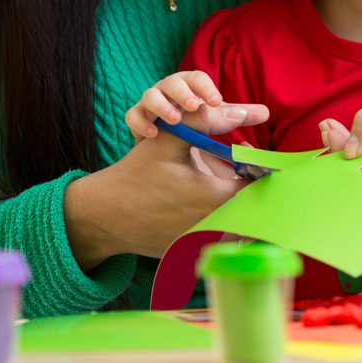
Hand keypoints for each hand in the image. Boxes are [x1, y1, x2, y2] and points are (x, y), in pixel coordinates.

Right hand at [64, 129, 246, 264]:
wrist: (104, 216)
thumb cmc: (135, 175)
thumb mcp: (167, 139)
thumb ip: (204, 120)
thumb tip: (239, 111)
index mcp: (215, 197)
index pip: (258, 183)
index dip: (255, 164)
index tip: (244, 149)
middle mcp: (216, 226)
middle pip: (251, 203)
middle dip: (247, 182)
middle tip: (234, 165)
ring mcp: (205, 243)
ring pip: (237, 220)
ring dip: (234, 201)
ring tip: (218, 180)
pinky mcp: (194, 251)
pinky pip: (218, 233)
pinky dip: (218, 217)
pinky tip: (200, 200)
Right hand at [124, 70, 268, 139]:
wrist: (160, 144)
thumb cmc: (190, 125)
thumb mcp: (212, 118)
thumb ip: (234, 114)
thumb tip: (265, 113)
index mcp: (188, 86)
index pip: (196, 78)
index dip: (206, 87)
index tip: (216, 100)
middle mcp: (167, 90)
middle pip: (172, 82)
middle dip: (183, 93)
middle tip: (193, 107)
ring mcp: (149, 104)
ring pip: (150, 96)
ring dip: (162, 106)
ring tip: (173, 121)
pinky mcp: (136, 119)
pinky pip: (132, 116)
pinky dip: (140, 123)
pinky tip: (152, 135)